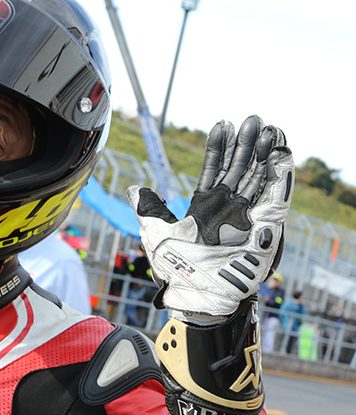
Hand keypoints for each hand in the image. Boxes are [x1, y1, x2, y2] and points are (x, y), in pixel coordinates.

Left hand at [126, 116, 293, 319]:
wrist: (195, 295)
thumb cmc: (175, 270)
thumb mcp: (155, 233)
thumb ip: (148, 208)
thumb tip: (134, 188)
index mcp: (205, 207)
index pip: (214, 170)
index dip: (219, 148)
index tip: (222, 124)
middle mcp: (228, 209)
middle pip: (240, 169)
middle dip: (246, 144)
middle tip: (252, 119)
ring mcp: (247, 217)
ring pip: (259, 179)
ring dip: (266, 154)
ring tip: (270, 129)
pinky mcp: (264, 229)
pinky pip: (275, 199)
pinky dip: (279, 177)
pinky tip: (280, 155)